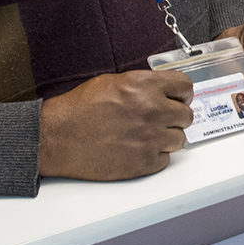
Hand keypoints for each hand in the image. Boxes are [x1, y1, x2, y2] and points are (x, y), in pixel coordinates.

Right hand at [38, 70, 193, 179]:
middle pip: (186, 115)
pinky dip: (155, 156)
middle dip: (174, 117)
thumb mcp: (112, 82)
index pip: (186, 87)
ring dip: (166, 137)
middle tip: (160, 119)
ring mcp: (150, 138)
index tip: (178, 98)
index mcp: (144, 86)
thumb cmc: (77, 110)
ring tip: (146, 135)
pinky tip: (138, 148)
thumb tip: (161, 90)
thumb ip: (142, 85)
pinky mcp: (143, 162)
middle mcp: (152, 111)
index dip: (182, 93)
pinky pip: (165, 159)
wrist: (57, 137)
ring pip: (179, 139)